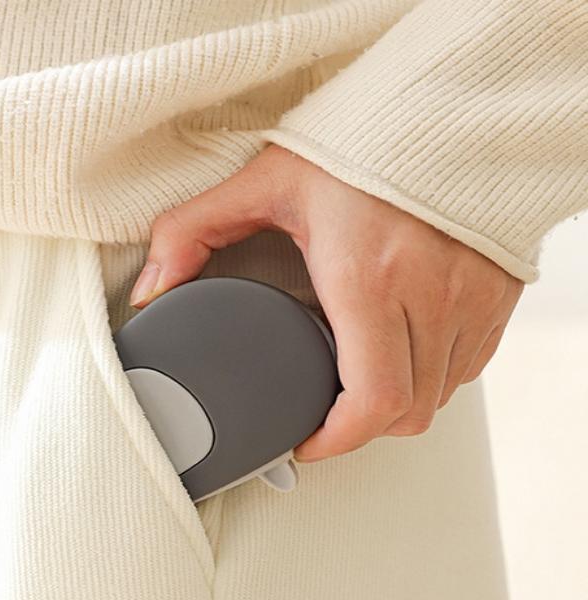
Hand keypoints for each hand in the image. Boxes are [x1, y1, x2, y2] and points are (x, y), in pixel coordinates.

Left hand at [129, 145, 523, 461]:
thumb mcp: (264, 183)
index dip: (338, 441)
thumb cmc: (355, 145)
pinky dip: (433, 378)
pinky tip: (401, 358)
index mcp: (367, 277)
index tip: (307, 443)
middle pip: (406, 412)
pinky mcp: (498, 295)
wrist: (446, 107)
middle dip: (359, 429)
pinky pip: (469, 368)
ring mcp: (472, 298)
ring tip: (358, 388)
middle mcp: (430, 295)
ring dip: (396, 407)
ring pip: (439, 397)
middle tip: (324, 418)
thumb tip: (152, 290)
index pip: (371, 400)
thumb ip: (192, 233)